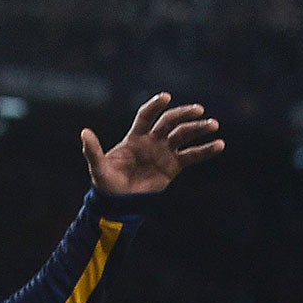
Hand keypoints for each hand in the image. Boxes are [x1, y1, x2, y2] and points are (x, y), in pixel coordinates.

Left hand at [83, 93, 222, 196]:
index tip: (165, 98)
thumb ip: (92, 150)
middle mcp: (152, 140)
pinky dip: (205, 150)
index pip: (147, 115)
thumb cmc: (107, 184)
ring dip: (199, 129)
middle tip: (198, 111)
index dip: (155, 106)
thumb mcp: (98, 168)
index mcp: (135, 137)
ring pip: (184, 135)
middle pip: (170, 122)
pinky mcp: (173, 166)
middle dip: (184, 114)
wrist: (119, 204)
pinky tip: (219, 145)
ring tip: (213, 125)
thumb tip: (83, 133)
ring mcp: (164, 152)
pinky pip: (192, 156)